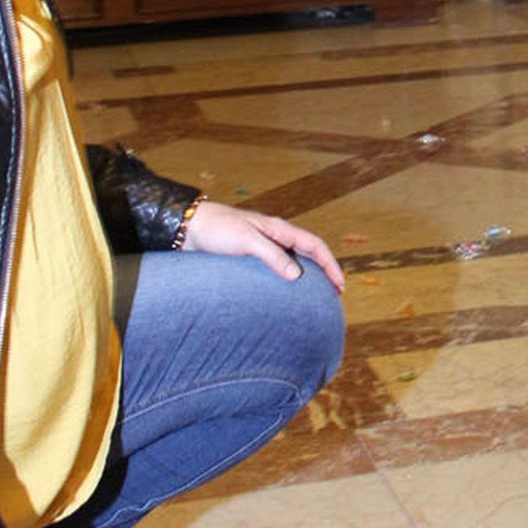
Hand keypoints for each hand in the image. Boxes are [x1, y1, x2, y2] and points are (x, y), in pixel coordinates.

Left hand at [181, 198, 343, 290]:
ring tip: (312, 299)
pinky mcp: (248, 259)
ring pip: (292, 263)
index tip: (340, 285)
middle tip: (333, 295)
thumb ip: (272, 256)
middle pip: (307, 254)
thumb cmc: (216, 230)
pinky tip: (283, 296)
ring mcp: (261, 248)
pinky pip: (274, 270)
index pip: (314, 245)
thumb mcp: (246, 241)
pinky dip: (285, 282)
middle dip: (323, 272)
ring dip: (305, 278)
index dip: (330, 264)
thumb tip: (297, 275)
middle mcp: (273, 237)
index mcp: (278, 229)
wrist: (188, 228)